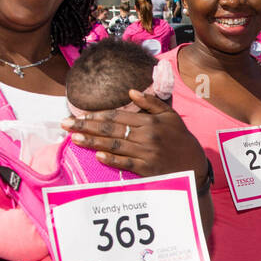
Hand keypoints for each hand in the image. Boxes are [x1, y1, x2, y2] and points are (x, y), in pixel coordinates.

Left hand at [63, 90, 207, 181]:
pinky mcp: (147, 169)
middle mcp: (146, 135)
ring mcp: (146, 152)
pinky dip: (111, 159)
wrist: (195, 165)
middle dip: (86, 126)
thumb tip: (131, 91)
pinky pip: (125, 163)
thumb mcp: (171, 116)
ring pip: (113, 145)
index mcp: (150, 121)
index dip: (96, 115)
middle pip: (111, 129)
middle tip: (65, 124)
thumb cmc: (182, 140)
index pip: (117, 115)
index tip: (79, 115)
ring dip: (92, 141)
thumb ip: (151, 102)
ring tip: (74, 137)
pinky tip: (97, 155)